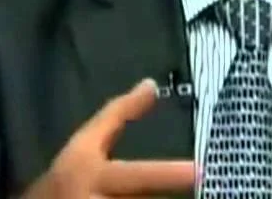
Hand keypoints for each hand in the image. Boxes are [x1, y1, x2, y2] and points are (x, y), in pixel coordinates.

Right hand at [22, 78, 196, 198]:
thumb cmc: (68, 175)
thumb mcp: (85, 142)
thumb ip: (118, 114)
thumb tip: (151, 85)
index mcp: (92, 175)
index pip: (136, 175)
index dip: (168, 175)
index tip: (202, 171)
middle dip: (169, 197)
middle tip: (203, 186)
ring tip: (197, 197)